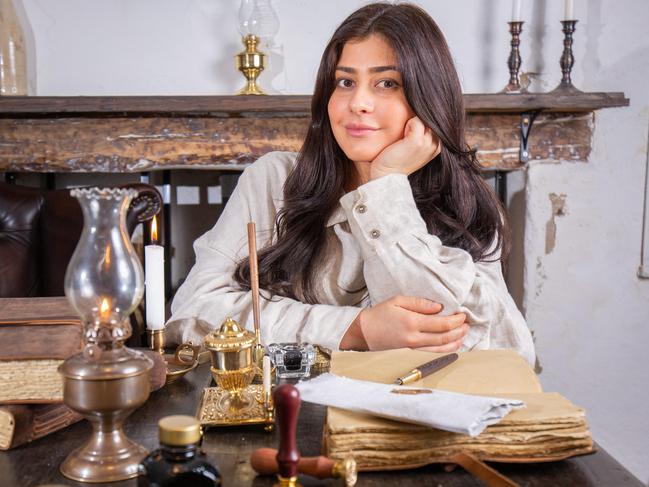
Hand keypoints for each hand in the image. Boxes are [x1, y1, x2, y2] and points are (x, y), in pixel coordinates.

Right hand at [340, 295, 468, 352]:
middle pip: (444, 337)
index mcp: (412, 322)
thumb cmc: (380, 314)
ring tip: (463, 335)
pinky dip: (446, 352)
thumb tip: (439, 307)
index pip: (442, 323)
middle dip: (459, 331)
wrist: (363, 333)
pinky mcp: (410, 355)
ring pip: (441, 349)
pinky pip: (432, 355)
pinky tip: (453, 347)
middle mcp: (414, 338)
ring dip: (455, 342)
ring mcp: (412, 349)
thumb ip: (419, 303)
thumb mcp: (397, 300)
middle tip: (467, 324)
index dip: (456, 320)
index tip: (463, 315)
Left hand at [370, 116, 441, 180]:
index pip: (435, 121)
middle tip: (406, 137)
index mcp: (439, 145)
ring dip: (411, 122)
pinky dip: (407, 124)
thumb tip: (423, 111)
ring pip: (423, 117)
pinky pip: (415, 120)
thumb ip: (423, 131)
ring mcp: (428, 143)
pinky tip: (402, 136)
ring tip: (404, 137)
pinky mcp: (417, 141)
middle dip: (418, 120)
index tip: (410, 134)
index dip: (422, 121)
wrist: (386, 175)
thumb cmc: (397, 159)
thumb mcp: (415, 145)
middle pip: (430, 118)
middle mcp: (437, 144)